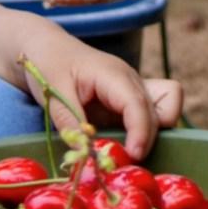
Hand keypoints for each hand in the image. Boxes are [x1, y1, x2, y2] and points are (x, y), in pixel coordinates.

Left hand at [36, 31, 183, 155]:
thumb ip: (70, 122)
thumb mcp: (52, 91)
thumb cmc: (47, 63)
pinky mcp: (127, 103)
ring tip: (124, 154)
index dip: (141, 132)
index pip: (138, 104)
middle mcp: (131, 82)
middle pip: (156, 114)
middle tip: (120, 161)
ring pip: (162, 115)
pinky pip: (151, 118)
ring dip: (149, 137)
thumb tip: (85, 154)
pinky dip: (143, 134)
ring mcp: (132, 91)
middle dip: (144, 140)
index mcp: (113, 74)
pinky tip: (124, 145)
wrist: (45, 47)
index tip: (134, 155)